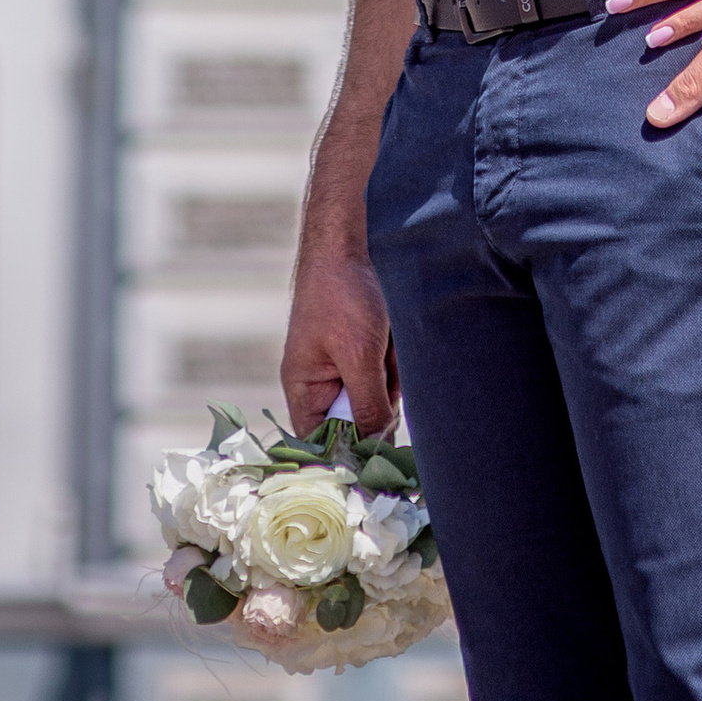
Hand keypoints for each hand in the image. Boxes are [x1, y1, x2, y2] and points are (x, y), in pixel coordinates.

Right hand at [281, 223, 397, 438]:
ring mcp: (346, 366)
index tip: (376, 459)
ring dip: (392, 375)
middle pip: (357, 422)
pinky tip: (394, 336)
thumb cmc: (342, 296)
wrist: (351, 240)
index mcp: (304, 390)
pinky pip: (387, 373)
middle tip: (383, 369)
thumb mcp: (358, 356)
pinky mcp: (366, 351)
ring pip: (379, 396)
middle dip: (380, 399)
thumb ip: (368, 405)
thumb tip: (378, 446)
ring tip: (387, 343)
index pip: (320, 443)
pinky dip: (396, 358)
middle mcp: (322, 384)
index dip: (346, 455)